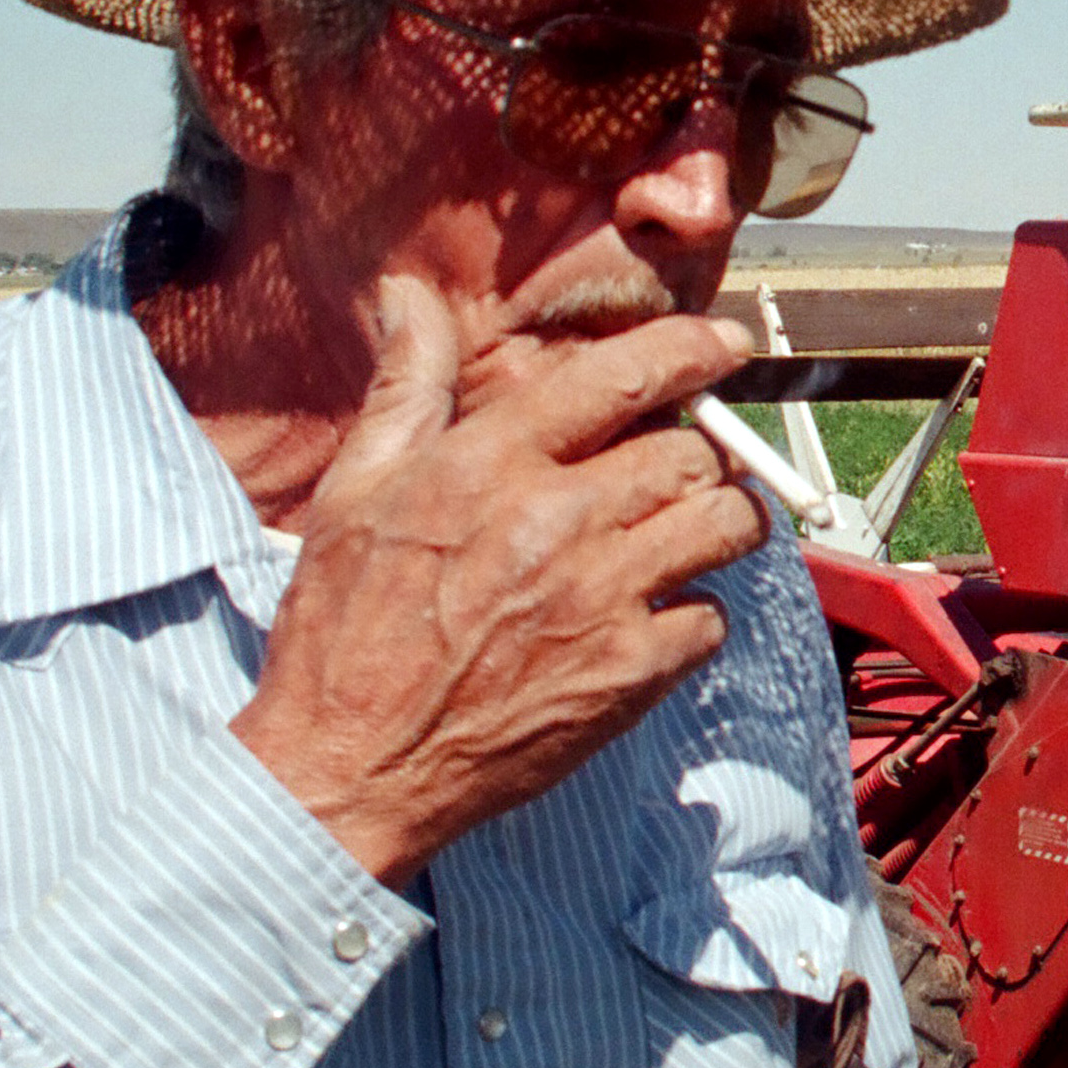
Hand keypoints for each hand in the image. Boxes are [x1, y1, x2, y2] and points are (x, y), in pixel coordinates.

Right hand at [234, 277, 767, 886]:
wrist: (348, 768)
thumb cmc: (343, 632)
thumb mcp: (353, 492)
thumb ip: (404, 389)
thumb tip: (410, 298)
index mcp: (489, 466)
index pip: (622, 378)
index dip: (691, 351)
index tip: (724, 346)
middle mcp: (555, 523)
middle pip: (690, 455)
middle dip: (700, 453)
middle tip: (682, 468)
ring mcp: (600, 601)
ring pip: (724, 526)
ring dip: (724, 521)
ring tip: (695, 528)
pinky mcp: (626, 676)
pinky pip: (710, 619)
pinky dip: (698, 614)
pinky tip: (657, 617)